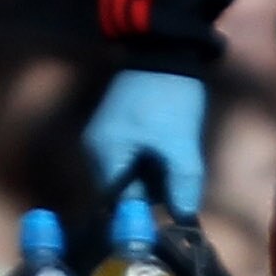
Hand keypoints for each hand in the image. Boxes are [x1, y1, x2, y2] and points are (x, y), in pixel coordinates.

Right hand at [84, 68, 206, 216]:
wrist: (165, 53)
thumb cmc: (170, 99)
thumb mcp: (181, 143)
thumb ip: (182, 183)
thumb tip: (182, 217)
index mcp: (104, 154)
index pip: (118, 203)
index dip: (143, 216)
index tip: (166, 221)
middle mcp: (93, 150)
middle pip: (119, 192)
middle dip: (148, 195)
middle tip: (176, 187)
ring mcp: (100, 139)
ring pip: (124, 177)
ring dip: (149, 180)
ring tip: (174, 166)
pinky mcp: (111, 131)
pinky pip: (125, 162)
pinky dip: (145, 166)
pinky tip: (164, 155)